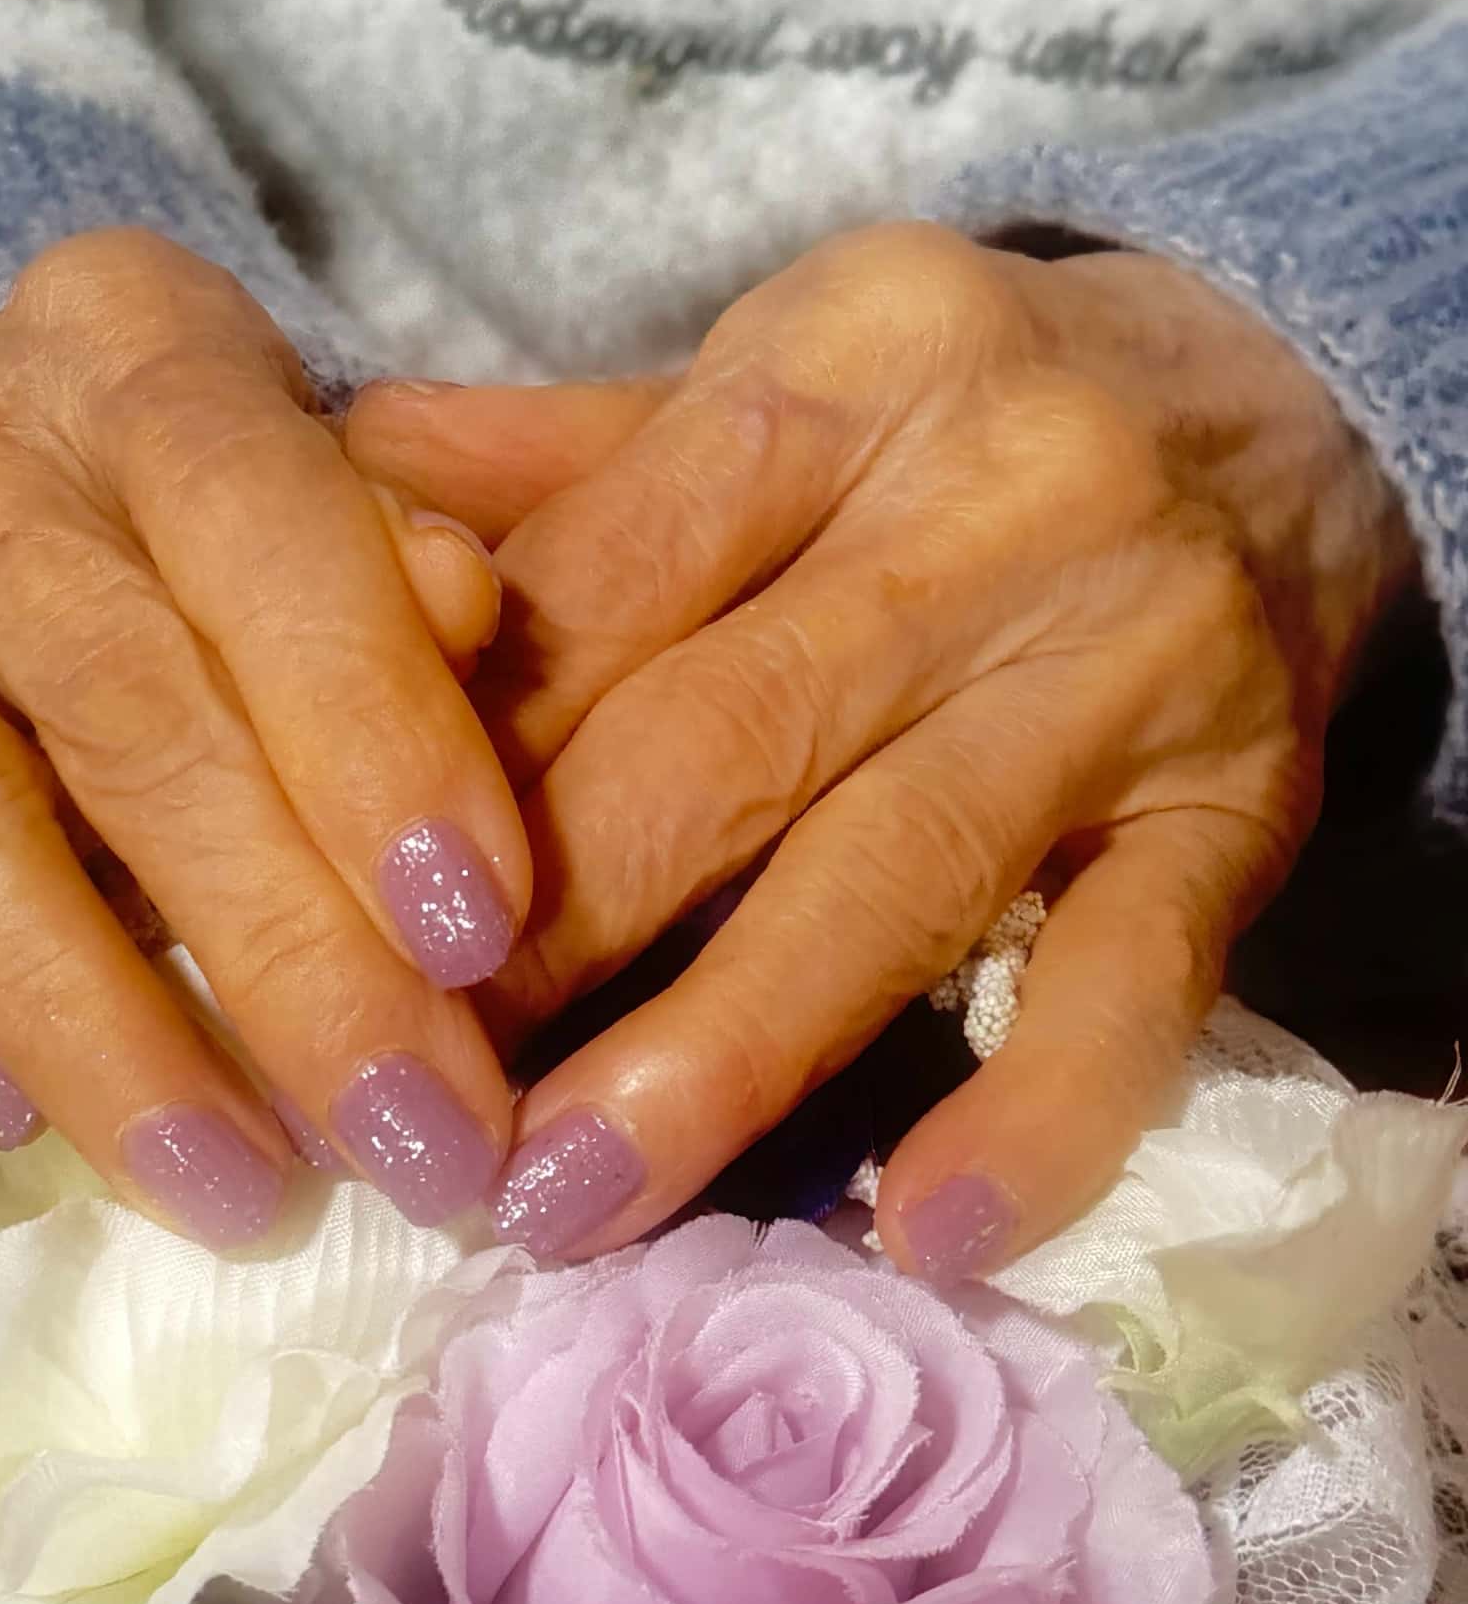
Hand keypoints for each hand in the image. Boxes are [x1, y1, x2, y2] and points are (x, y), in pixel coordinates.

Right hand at [0, 229, 529, 1247]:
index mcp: (128, 338)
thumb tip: (467, 611)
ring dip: (99, 1023)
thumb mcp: (309, 509)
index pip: (258, 506)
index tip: (477, 930)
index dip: (371, 722)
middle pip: (117, 693)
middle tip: (412, 1134)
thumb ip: (394, 569)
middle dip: (285, 944)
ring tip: (238, 1188)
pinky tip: (11, 1118)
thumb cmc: (174, 530)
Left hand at [350, 224, 1417, 1273]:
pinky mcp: (1241, 813)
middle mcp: (991, 501)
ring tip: (567, 1198)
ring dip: (720, 1050)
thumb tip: (327, 477)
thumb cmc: (952, 418)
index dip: (447, 759)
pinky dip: (1035, 1114)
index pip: (607, 573)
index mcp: (837, 366)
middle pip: (726, 731)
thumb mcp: (769, 377)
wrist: (1279, 407)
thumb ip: (554, 455)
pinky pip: (1137, 979)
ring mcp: (1133, 666)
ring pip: (897, 870)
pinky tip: (927, 1236)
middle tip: (404, 1093)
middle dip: (544, 929)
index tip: (323, 918)